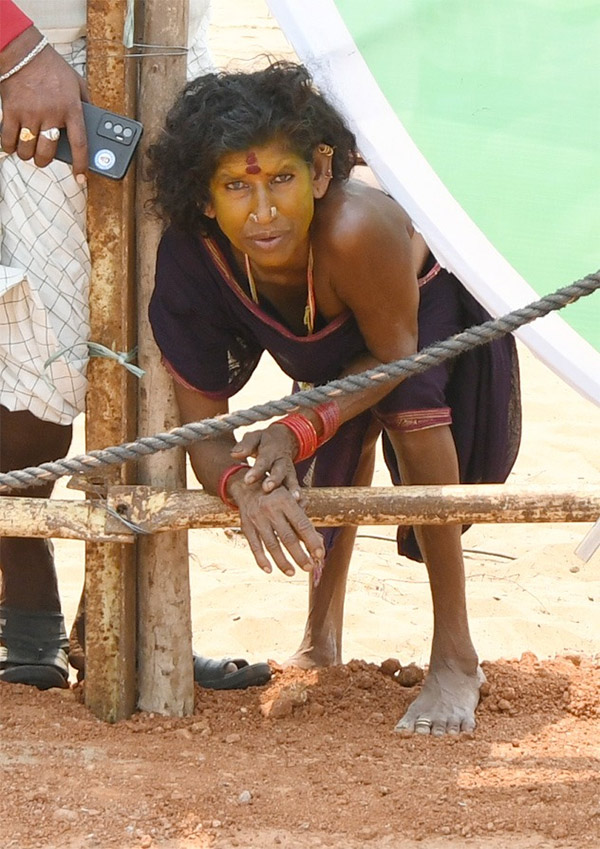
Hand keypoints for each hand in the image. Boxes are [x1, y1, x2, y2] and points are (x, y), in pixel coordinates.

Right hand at [0, 27, 88, 176]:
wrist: (23, 51)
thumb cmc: (52, 67)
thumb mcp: (77, 83)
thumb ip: (86, 104)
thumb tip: (93, 123)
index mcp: (71, 109)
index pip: (80, 144)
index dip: (81, 164)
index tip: (81, 177)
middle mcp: (52, 114)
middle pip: (47, 153)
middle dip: (45, 161)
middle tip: (43, 158)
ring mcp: (30, 113)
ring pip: (27, 150)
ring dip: (27, 155)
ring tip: (28, 150)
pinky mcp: (12, 111)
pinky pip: (8, 140)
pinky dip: (9, 147)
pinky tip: (13, 145)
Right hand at [231, 476, 324, 579]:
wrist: (247, 485)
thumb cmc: (275, 494)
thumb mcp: (290, 497)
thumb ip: (303, 517)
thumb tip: (318, 540)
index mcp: (285, 501)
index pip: (302, 524)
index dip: (312, 541)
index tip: (320, 554)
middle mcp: (270, 510)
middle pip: (288, 538)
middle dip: (300, 556)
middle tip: (309, 568)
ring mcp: (257, 519)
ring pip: (271, 545)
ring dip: (283, 562)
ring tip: (292, 572)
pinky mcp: (246, 526)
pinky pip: (254, 546)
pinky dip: (261, 560)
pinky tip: (269, 570)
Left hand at [232, 423, 304, 502]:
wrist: (285, 438)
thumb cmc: (264, 441)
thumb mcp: (255, 437)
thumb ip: (246, 445)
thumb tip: (234, 454)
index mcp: (270, 450)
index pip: (263, 460)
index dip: (256, 471)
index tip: (247, 481)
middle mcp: (281, 460)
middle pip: (279, 470)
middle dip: (274, 479)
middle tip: (267, 488)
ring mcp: (289, 470)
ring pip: (291, 479)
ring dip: (292, 489)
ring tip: (294, 499)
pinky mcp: (292, 478)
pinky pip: (296, 486)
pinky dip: (298, 495)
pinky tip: (300, 504)